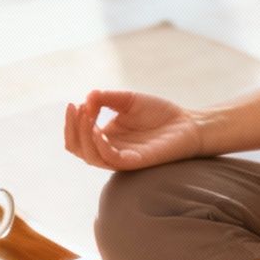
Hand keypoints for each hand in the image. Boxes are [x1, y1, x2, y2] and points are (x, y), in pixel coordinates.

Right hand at [63, 89, 203, 172]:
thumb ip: (107, 99)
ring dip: (83, 136)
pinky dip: (100, 145)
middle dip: (72, 128)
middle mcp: (110, 150)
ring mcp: (122, 158)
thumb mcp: (128, 100)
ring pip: (91, 157)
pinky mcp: (136, 162)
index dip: (71, 122)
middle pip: (77, 149)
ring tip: (87, 116)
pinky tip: (98, 130)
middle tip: (78, 107)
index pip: (77, 137)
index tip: (76, 103)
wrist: (188, 123)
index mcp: (105, 137)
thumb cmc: (159, 114)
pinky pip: (112, 159)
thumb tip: (87, 97)